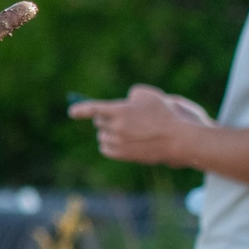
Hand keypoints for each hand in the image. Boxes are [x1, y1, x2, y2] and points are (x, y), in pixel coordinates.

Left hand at [68, 85, 209, 166]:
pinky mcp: (120, 154)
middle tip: (119, 118)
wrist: (177, 139)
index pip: (93, 108)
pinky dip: (109, 144)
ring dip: (108, 132)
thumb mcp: (149, 95)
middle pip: (98, 122)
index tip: (71, 111)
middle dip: (105, 119)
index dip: (81, 109)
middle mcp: (115, 127)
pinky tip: (121, 140)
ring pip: (101, 135)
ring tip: (125, 130)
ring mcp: (117, 142)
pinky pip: (104, 148)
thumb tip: (124, 101)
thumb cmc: (164, 114)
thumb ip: (131, 94)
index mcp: (120, 110)